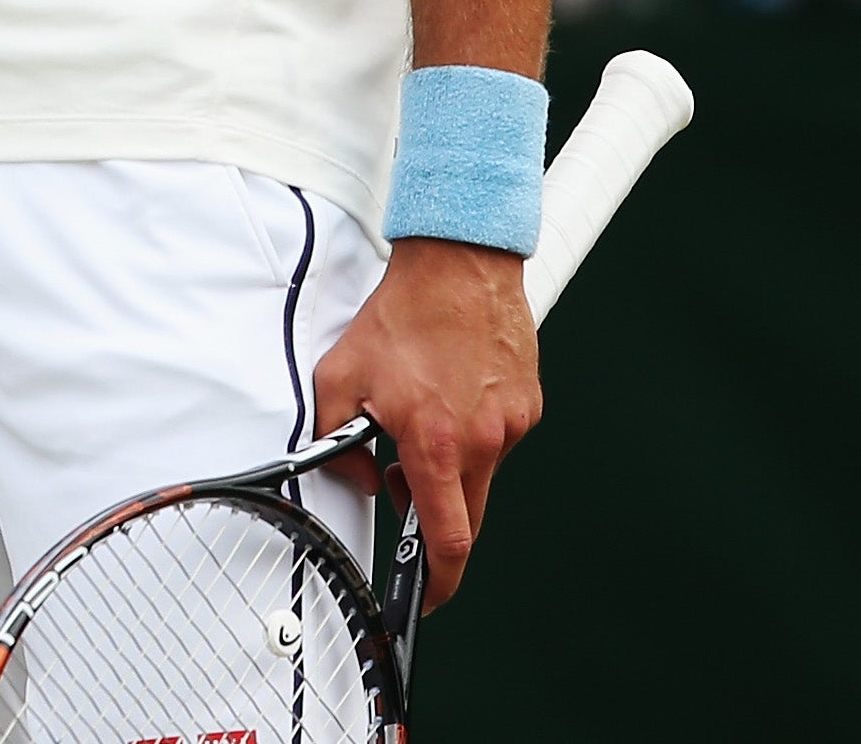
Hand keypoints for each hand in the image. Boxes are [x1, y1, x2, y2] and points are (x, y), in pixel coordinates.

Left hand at [311, 236, 539, 608]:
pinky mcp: (528, 405)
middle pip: (467, 517)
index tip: (426, 595)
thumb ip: (333, 440)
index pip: (446, 539)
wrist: (458, 265)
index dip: (436, 580)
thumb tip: (351, 478)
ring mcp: (511, 424)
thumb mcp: (339, 377)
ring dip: (451, 466)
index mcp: (435, 442)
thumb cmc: (401, 316)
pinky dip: (472, 433)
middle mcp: (482, 441)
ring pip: (481, 474)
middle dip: (436, 520)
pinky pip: (497, 439)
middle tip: (405, 490)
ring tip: (422, 414)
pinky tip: (451, 392)